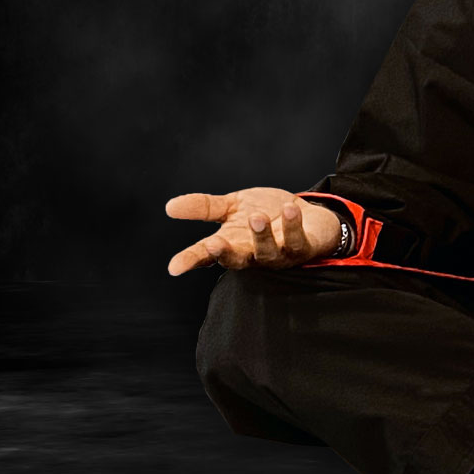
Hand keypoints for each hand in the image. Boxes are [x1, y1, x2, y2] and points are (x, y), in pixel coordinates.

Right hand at [164, 188, 342, 275]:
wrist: (304, 214)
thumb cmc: (265, 213)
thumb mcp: (232, 207)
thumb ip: (204, 207)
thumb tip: (169, 206)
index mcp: (231, 245)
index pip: (205, 256)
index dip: (190, 261)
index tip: (174, 267)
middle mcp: (252, 255)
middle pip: (236, 260)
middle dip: (225, 253)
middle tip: (213, 243)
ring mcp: (277, 255)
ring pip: (267, 252)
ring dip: (261, 236)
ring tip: (255, 217)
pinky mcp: (302, 249)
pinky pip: (296, 240)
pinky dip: (292, 225)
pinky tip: (289, 209)